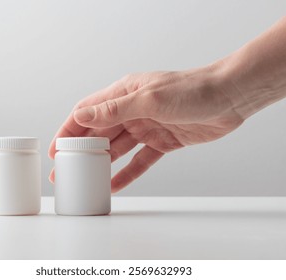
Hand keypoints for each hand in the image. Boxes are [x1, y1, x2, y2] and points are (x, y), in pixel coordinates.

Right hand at [49, 67, 243, 192]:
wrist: (230, 97)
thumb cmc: (193, 90)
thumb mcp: (149, 99)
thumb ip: (115, 110)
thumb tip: (82, 116)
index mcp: (125, 94)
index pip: (88, 112)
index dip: (69, 130)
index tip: (56, 149)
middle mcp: (133, 110)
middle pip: (99, 132)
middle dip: (81, 151)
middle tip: (64, 170)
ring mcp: (147, 127)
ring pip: (118, 148)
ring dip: (101, 163)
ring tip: (85, 179)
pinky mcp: (163, 141)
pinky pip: (140, 160)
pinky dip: (128, 172)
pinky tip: (116, 183)